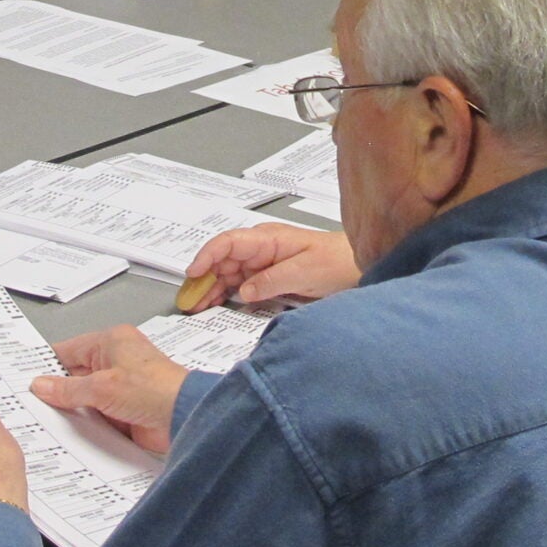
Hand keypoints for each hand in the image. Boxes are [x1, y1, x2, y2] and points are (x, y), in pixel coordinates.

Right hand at [32, 325, 186, 453]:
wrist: (185, 416)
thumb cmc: (154, 389)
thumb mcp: (101, 387)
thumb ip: (68, 389)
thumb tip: (41, 385)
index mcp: (111, 343)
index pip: (68, 350)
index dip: (46, 365)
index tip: (24, 378)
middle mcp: (116, 361)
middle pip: (75, 376)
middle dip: (57, 391)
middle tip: (30, 403)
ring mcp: (121, 387)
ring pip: (85, 398)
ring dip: (72, 410)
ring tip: (43, 420)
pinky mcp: (126, 410)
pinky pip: (98, 415)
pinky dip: (86, 424)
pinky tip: (69, 434)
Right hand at [185, 223, 360, 307]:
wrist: (356, 267)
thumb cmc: (336, 261)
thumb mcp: (304, 271)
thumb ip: (272, 280)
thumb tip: (244, 290)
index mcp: (268, 239)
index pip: (227, 242)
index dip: (206, 256)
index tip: (193, 273)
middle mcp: (260, 249)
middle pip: (221, 260)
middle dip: (202, 279)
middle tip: (189, 301)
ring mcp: (262, 263)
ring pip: (226, 274)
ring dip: (211, 289)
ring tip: (197, 307)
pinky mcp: (266, 278)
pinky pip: (239, 284)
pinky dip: (225, 295)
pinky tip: (216, 305)